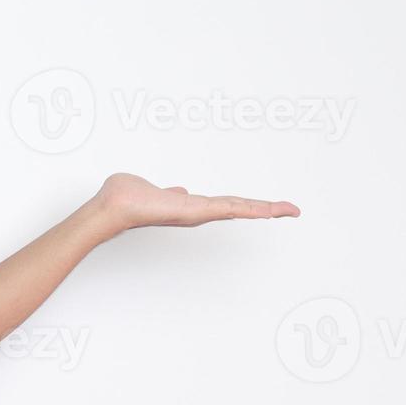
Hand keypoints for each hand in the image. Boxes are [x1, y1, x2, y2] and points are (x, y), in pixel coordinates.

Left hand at [89, 172, 299, 234]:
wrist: (115, 206)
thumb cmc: (127, 198)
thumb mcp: (154, 191)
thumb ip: (169, 193)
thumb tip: (178, 191)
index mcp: (190, 207)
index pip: (225, 205)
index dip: (246, 205)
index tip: (266, 207)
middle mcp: (197, 212)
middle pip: (238, 209)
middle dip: (265, 209)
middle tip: (290, 210)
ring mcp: (198, 213)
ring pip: (239, 209)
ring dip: (265, 209)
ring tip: (288, 209)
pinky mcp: (196, 211)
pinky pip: (228, 208)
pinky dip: (249, 209)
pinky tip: (267, 210)